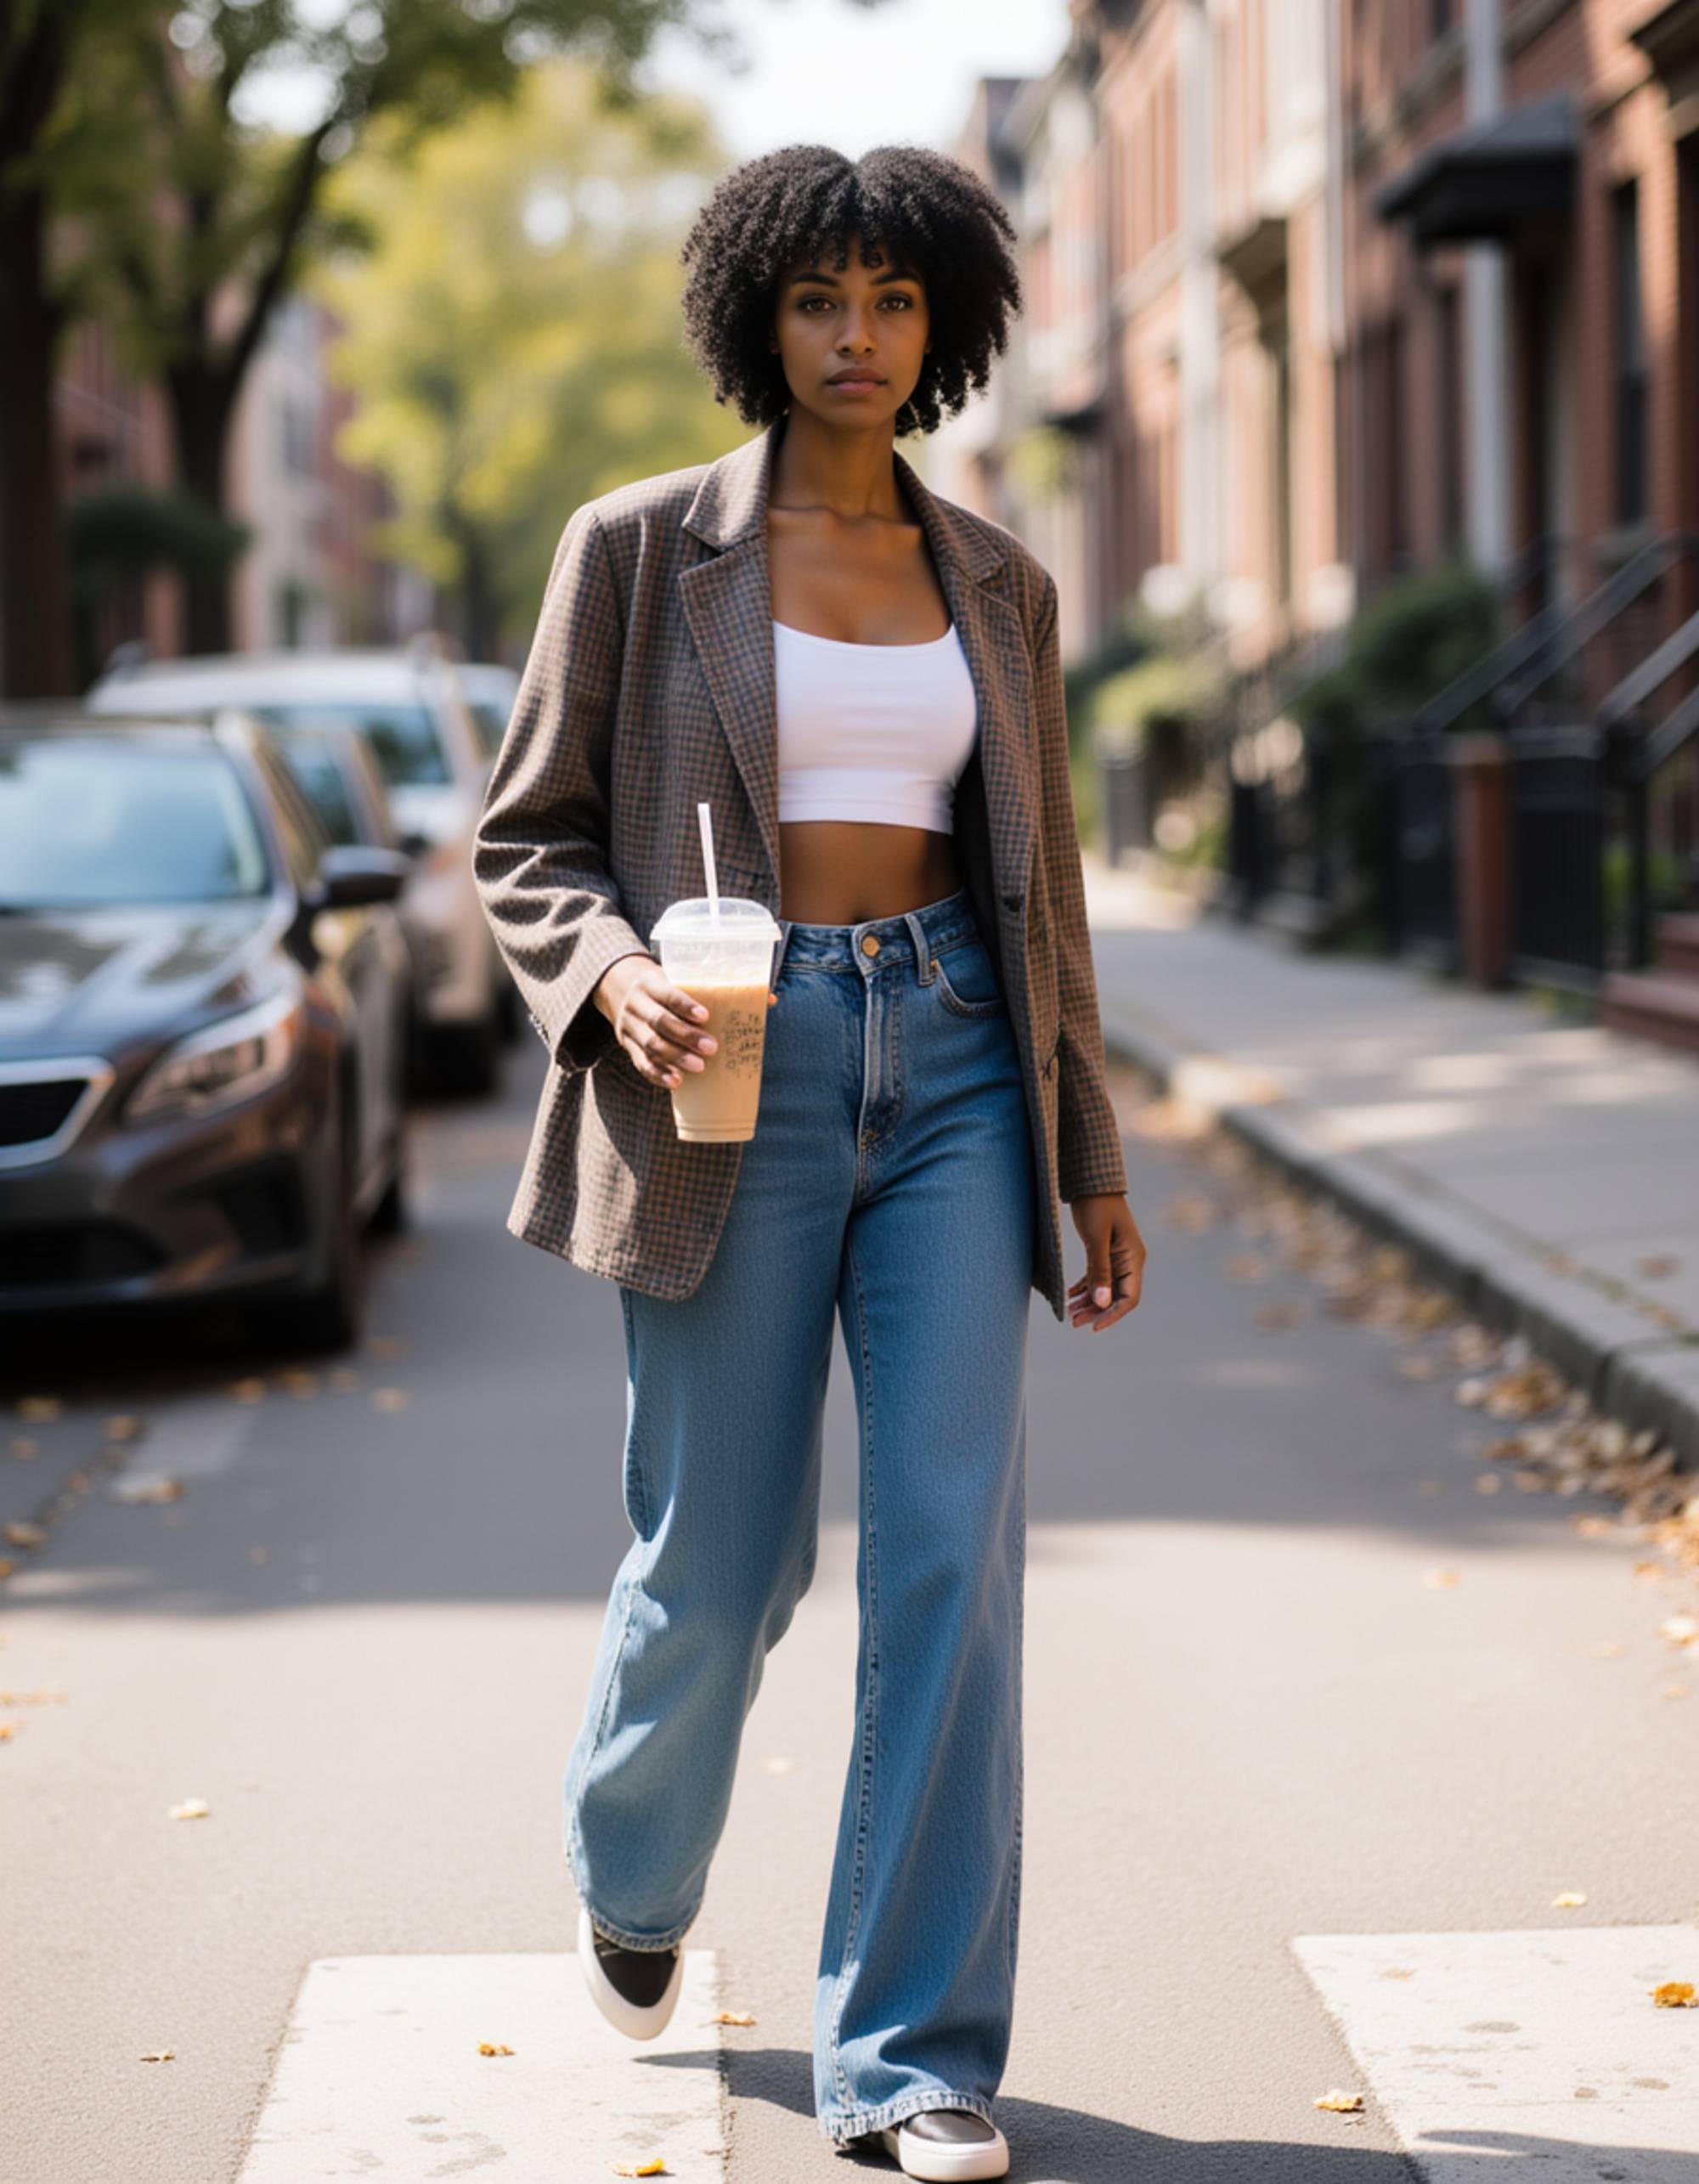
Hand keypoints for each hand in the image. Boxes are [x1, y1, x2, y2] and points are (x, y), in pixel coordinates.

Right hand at [593, 956, 775, 1089]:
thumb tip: (769, 1000)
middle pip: (659, 1022)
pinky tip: (676, 1082)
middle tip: (711, 1048)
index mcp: (652, 984)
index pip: (668, 993)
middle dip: (685, 1036)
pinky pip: (641, 1063)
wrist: (619, 991)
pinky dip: (658, 1075)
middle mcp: (637, 1005)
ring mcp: (630, 1028)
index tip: (706, 1016)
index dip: (685, 1005)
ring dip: (674, 1058)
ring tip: (699, 1068)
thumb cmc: (666, 987)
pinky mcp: (628, 1047)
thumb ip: (719, 990)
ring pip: (650, 1045)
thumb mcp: (680, 979)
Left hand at [1066, 1192, 1145, 1331]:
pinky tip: (1070, 1294)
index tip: (1093, 1327)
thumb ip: (1099, 1270)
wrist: (1091, 1180)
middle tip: (1073, 1322)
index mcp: (1133, 1258)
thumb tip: (1102, 1302)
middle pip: (1116, 1296)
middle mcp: (1129, 1260)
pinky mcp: (1105, 1251)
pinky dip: (1085, 1287)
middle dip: (1096, 1311)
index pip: (1129, 1298)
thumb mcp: (1096, 1239)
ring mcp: (1117, 1256)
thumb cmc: (1096, 1206)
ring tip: (1069, 1312)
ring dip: (1089, 1302)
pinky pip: (1098, 1276)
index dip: (1112, 1315)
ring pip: (1105, 1288)